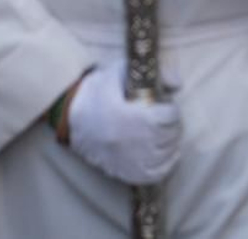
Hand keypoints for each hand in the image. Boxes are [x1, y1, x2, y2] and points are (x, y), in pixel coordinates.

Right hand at [65, 62, 182, 186]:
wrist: (69, 117)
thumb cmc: (97, 92)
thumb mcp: (120, 72)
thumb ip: (149, 72)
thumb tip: (178, 83)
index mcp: (131, 116)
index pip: (168, 117)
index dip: (171, 111)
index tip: (166, 107)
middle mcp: (131, 141)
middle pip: (169, 136)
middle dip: (172, 126)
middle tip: (166, 120)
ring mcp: (127, 159)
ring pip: (165, 155)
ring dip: (170, 143)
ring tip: (164, 134)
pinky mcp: (122, 171)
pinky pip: (154, 174)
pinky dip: (165, 164)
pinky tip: (164, 154)